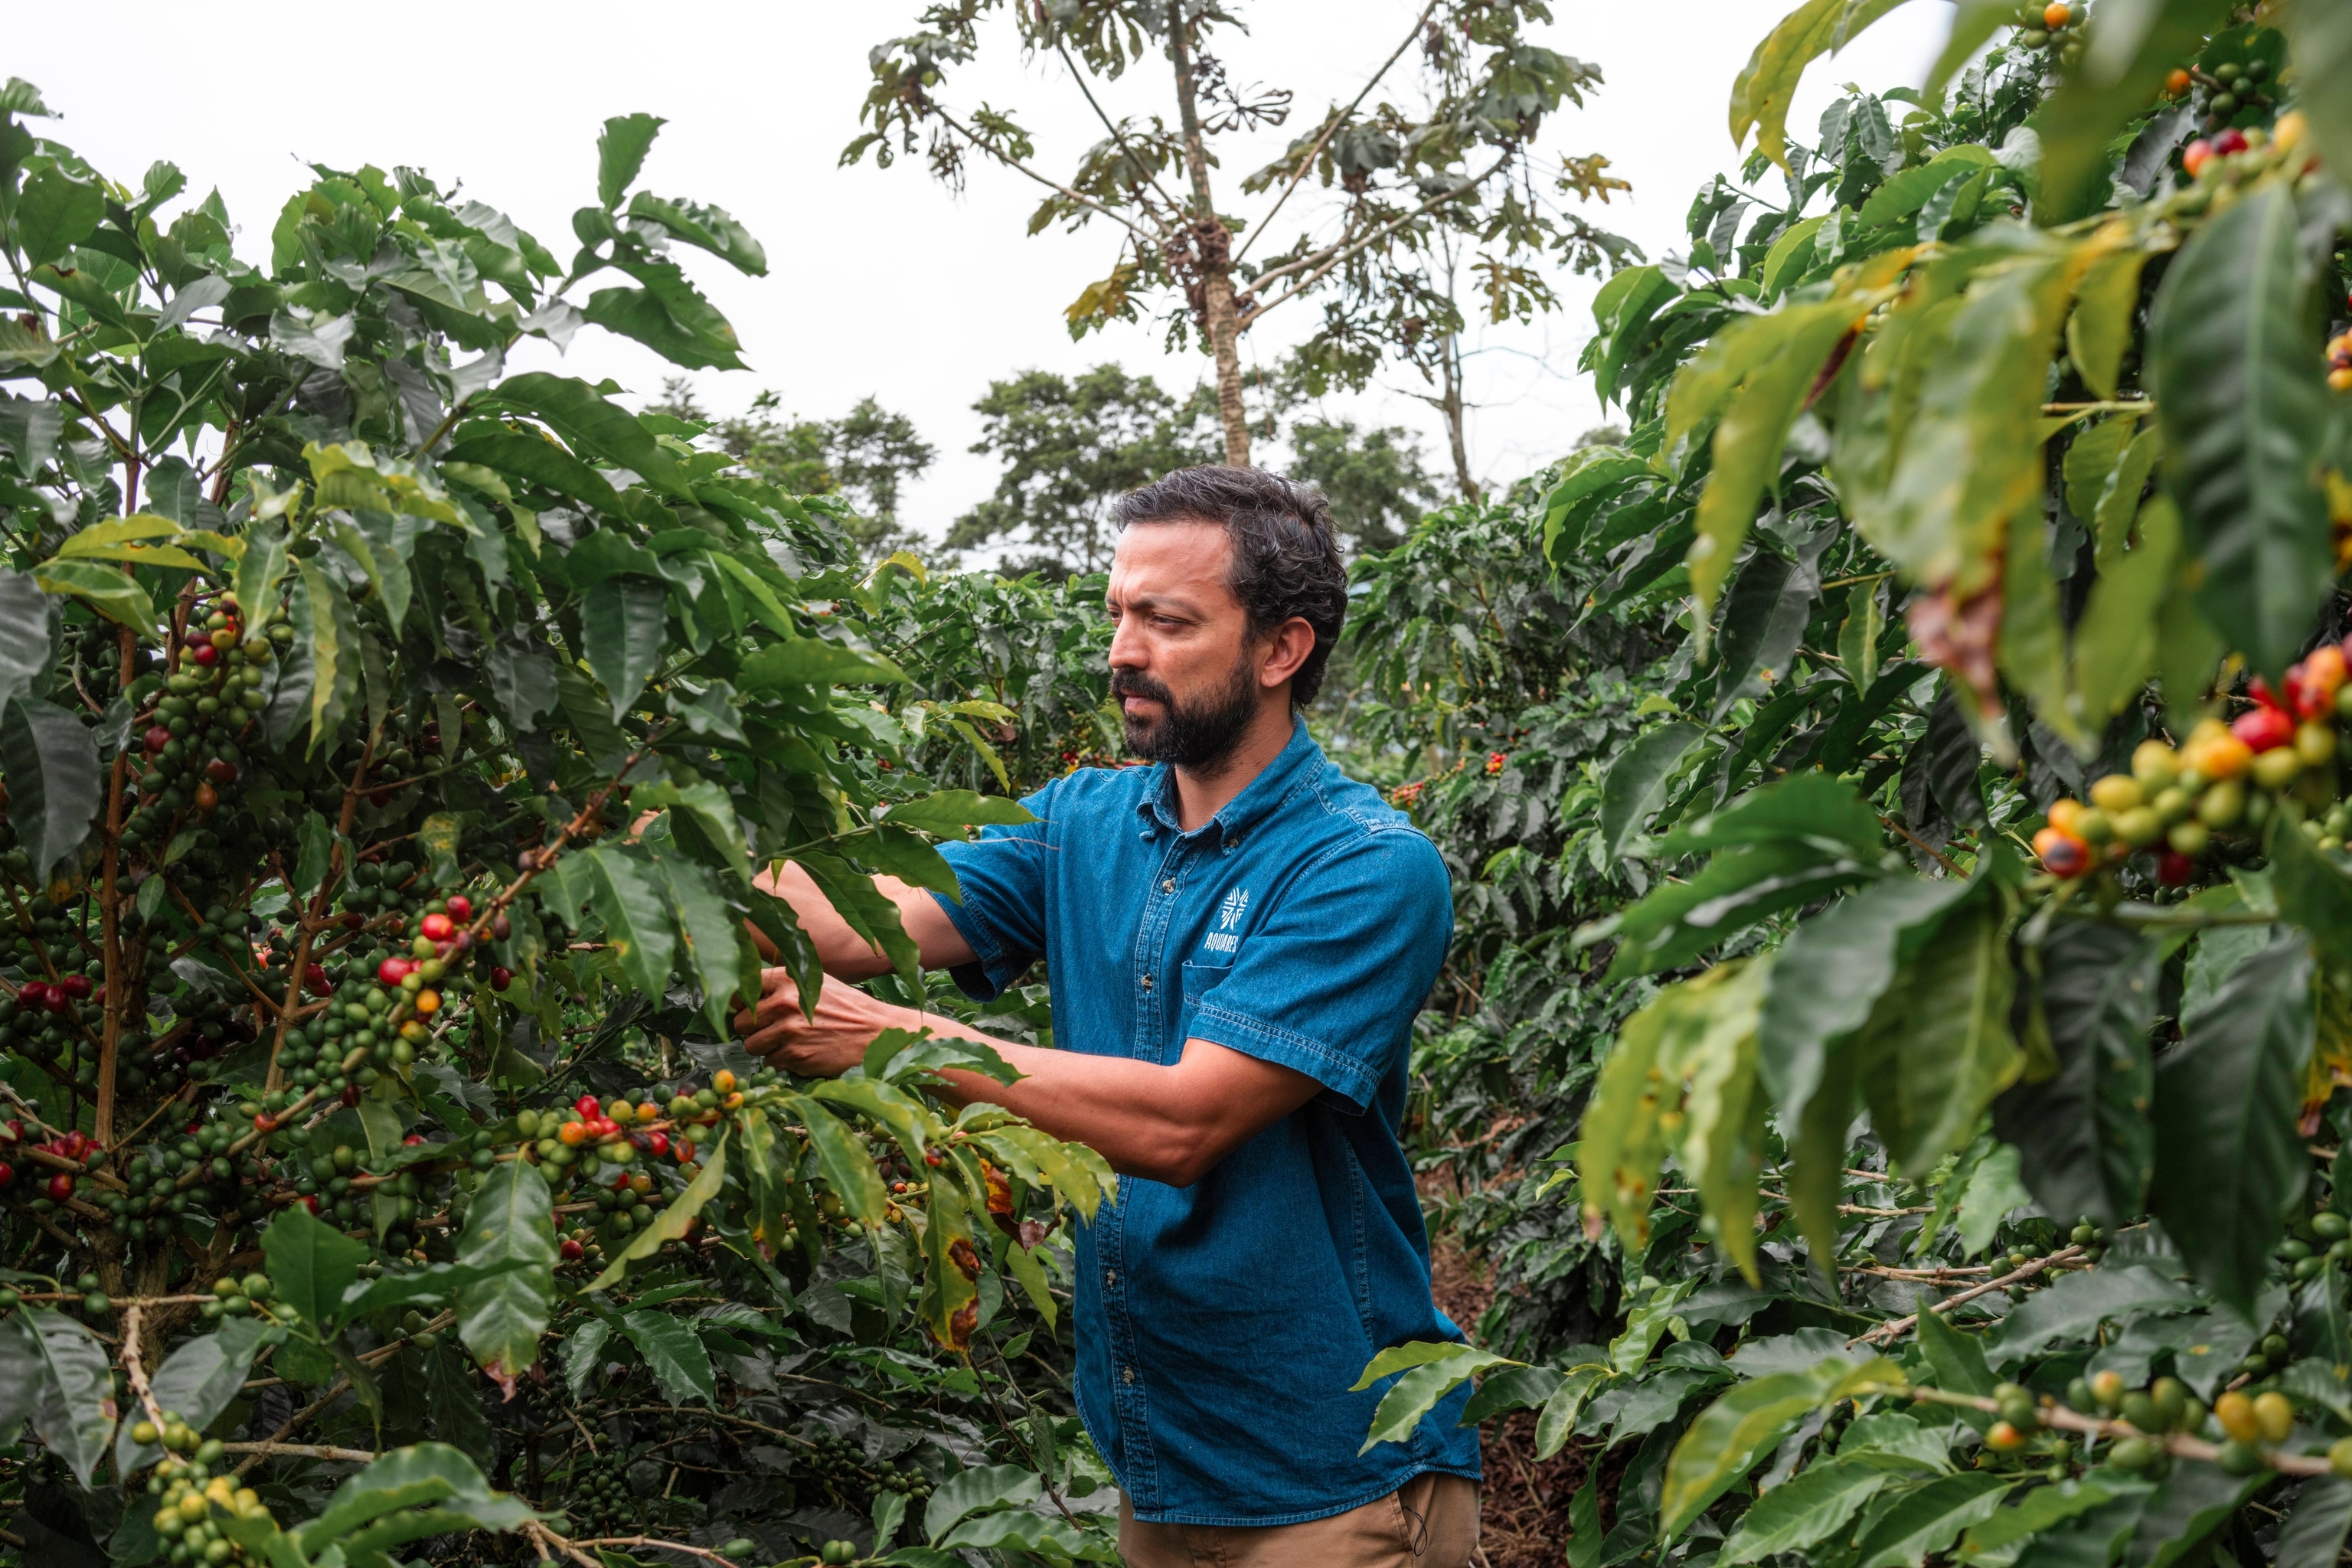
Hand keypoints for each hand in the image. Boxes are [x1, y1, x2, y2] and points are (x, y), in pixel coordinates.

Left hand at [733, 967, 904, 1078]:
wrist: (875, 1032)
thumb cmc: (846, 1007)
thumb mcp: (816, 983)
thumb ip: (783, 986)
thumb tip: (745, 996)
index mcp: (788, 980)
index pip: (744, 989)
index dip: (742, 1002)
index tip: (748, 1009)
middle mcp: (784, 1003)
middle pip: (740, 1022)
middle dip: (752, 1029)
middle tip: (770, 1030)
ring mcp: (788, 1031)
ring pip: (751, 1046)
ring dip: (764, 1048)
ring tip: (786, 1042)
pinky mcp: (795, 1056)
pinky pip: (771, 1063)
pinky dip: (782, 1062)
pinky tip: (801, 1053)